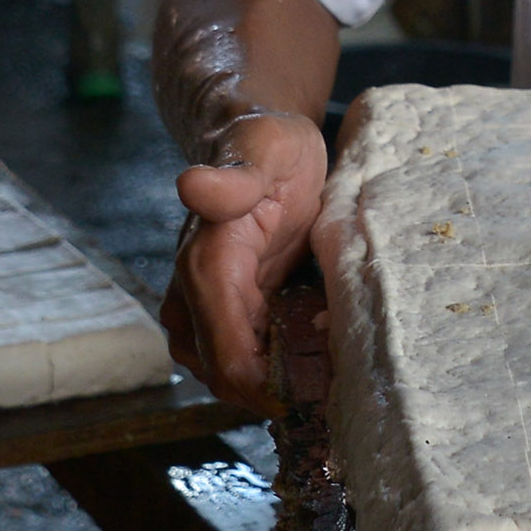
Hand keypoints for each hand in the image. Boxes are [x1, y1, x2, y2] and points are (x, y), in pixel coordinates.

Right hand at [165, 106, 326, 405]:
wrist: (257, 140)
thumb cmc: (267, 144)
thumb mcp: (266, 150)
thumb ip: (233, 178)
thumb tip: (190, 185)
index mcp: (205, 269)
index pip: (229, 362)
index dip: (276, 389)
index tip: (328, 387)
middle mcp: (193, 299)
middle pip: (231, 381)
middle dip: (284, 388)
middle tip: (340, 369)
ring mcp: (203, 311)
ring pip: (235, 378)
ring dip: (283, 379)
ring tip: (330, 351)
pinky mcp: (223, 313)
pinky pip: (246, 360)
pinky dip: (282, 363)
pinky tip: (317, 341)